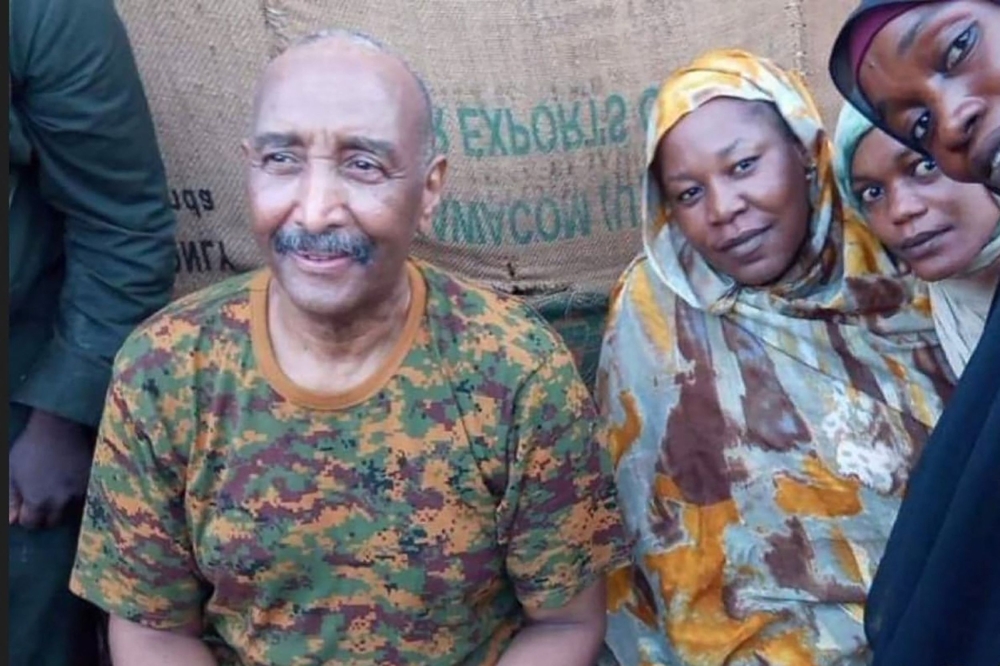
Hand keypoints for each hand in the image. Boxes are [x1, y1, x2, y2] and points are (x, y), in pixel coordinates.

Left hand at [9, 409, 94, 528]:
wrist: (60, 426)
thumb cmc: (30, 447)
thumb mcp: (12, 473)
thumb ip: (11, 499)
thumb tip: (13, 521)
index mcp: (38, 501)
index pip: (32, 523)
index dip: (26, 516)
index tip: (26, 506)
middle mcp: (61, 501)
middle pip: (53, 521)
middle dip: (45, 515)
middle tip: (41, 501)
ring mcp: (80, 491)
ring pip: (71, 509)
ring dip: (63, 505)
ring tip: (56, 490)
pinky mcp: (93, 480)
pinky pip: (84, 495)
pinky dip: (76, 493)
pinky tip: (69, 482)